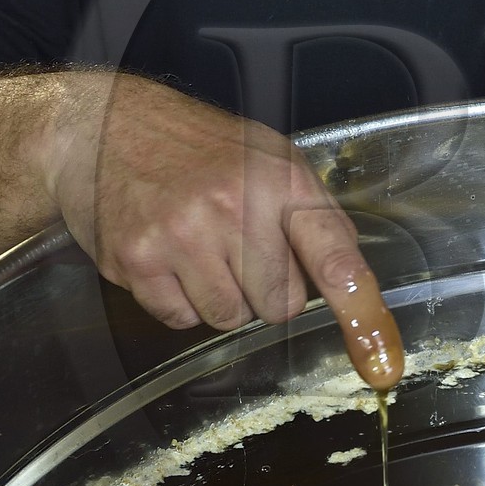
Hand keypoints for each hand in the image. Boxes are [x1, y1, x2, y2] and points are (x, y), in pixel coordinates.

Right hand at [43, 70, 402, 388]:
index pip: (335, 259)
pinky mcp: (136, 260)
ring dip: (221, 296)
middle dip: (266, 289)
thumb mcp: (269, 157)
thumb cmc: (195, 145)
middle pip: (280, 306)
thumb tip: (349, 278)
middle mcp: (234, 207)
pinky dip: (178, 299)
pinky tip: (167, 256)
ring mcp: (182, 235)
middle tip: (237, 247)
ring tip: (199, 248)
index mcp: (280, 180)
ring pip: (229, 319)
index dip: (362, 314)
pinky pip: (180, 320)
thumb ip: (312, 216)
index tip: (381, 360)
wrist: (103, 125)